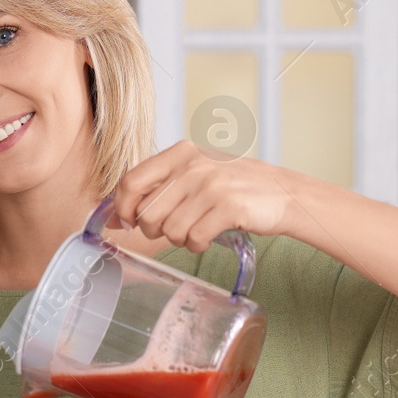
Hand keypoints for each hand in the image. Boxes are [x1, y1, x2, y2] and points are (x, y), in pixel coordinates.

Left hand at [108, 140, 297, 251]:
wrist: (283, 193)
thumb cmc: (235, 186)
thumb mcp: (195, 173)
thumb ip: (157, 189)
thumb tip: (114, 217)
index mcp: (180, 153)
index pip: (131, 181)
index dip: (123, 208)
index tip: (128, 221)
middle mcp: (193, 166)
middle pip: (148, 212)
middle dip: (154, 230)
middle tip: (173, 228)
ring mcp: (211, 186)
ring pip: (170, 230)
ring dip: (181, 239)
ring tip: (197, 229)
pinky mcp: (228, 208)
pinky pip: (194, 239)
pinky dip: (198, 245)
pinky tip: (209, 236)